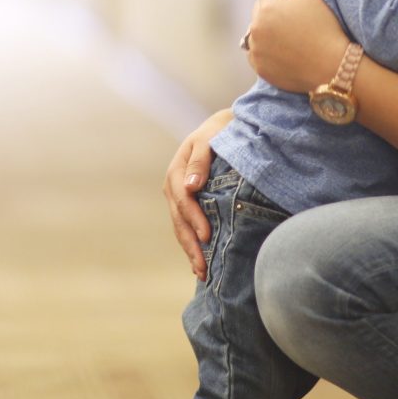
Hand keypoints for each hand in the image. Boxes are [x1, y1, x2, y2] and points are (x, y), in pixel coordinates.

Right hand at [162, 109, 232, 279]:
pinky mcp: (189, 203)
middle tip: (203, 267)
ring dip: (191, 250)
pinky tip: (202, 262)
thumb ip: (200, 161)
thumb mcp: (209, 138)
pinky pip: (188, 227)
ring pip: (181, 228)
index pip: (183, 200)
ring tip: (202, 273)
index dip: (194, 219)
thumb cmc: (219, 130)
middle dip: (191, 244)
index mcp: (176, 171)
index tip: (208, 236)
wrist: (223, 125)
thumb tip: (191, 187)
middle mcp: (174, 187)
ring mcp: (179, 197)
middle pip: (179, 220)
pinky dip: (194, 244)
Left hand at [245, 0, 347, 91]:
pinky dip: (266, 48)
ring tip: (291, 33)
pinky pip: (257, 51)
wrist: (333, 68)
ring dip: (268, 27)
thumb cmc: (324, 29)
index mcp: (267, 8)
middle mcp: (255, 29)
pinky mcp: (260, 68)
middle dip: (273, 6)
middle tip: (297, 16)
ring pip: (257, 30)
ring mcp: (255, 50)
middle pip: (260, 7)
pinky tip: (286, 49)